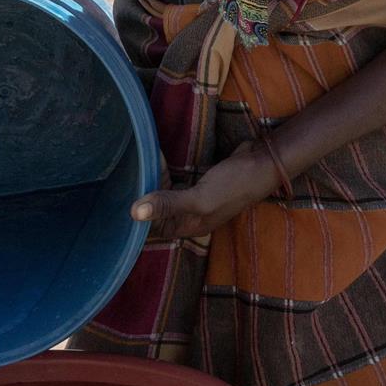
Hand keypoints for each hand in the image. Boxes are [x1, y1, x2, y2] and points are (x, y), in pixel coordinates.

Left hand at [131, 143, 278, 240]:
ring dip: (151, 180)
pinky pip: (174, 180)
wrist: (262, 163)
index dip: (137, 213)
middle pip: (155, 210)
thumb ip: (168, 205)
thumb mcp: (199, 199)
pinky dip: (164, 170)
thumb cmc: (234, 186)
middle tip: (127, 171)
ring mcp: (193, 199)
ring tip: (137, 161)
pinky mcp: (197, 182)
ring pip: (163, 193)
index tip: (122, 192)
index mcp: (187, 226)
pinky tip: (155, 158)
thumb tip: (133, 213)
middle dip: (142, 193)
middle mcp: (188, 216)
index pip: (152, 227)